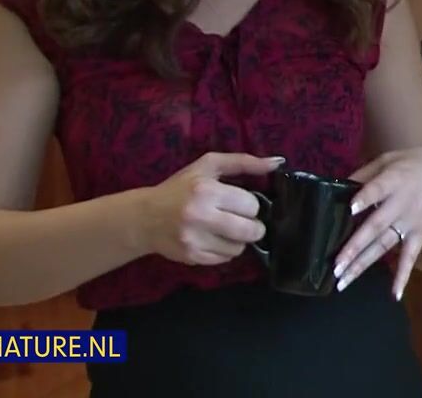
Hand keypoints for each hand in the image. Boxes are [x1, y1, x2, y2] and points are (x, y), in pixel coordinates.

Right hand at [137, 152, 284, 265]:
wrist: (145, 217)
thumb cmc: (180, 188)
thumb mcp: (208, 166)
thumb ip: (244, 162)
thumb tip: (277, 162)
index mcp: (206, 191)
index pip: (251, 205)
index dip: (250, 205)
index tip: (241, 203)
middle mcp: (200, 216)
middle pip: (250, 230)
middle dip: (252, 226)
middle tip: (242, 220)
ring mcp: (195, 240)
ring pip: (239, 248)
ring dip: (239, 240)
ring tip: (226, 229)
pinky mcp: (192, 257)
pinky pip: (225, 259)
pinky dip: (225, 250)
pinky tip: (214, 239)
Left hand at [333, 146, 421, 298]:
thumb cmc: (420, 162)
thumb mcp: (391, 158)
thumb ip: (366, 173)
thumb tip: (340, 187)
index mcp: (395, 180)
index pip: (378, 190)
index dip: (365, 198)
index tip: (350, 208)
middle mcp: (401, 205)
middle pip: (376, 227)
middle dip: (355, 247)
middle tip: (335, 266)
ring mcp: (411, 223)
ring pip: (384, 246)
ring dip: (363, 263)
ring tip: (343, 281)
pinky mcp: (420, 234)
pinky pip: (410, 258)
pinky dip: (403, 276)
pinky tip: (394, 295)